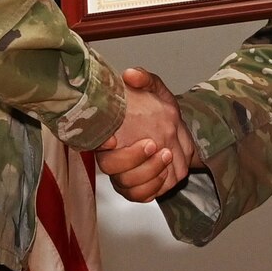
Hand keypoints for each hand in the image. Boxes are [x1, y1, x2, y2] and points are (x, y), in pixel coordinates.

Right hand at [97, 68, 198, 201]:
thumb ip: (145, 80)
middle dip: (132, 159)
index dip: (100, 143)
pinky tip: (165, 172)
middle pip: (109, 168)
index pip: (92, 141)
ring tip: (167, 154)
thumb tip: (131, 74)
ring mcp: (124, 174)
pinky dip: (154, 187)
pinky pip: (141, 196)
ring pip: (126, 184)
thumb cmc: (159, 111)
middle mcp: (112, 157)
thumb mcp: (155, 90)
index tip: (114, 139)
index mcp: (108, 133)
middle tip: (153, 145)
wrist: (179, 132)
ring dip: (148, 172)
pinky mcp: (139, 188)